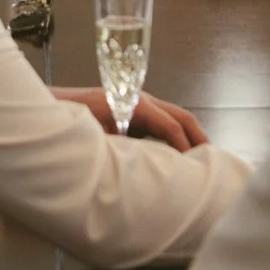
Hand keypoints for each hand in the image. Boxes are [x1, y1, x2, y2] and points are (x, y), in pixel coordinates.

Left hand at [54, 87, 209, 151]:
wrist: (56, 107)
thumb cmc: (75, 121)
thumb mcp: (101, 139)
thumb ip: (126, 148)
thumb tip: (149, 165)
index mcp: (136, 105)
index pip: (172, 126)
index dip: (186, 147)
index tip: (196, 167)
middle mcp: (142, 101)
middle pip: (181, 116)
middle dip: (198, 137)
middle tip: (214, 161)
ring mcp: (139, 106)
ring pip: (174, 117)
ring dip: (189, 136)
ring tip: (201, 160)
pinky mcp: (134, 114)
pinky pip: (162, 124)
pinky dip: (174, 137)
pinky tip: (177, 155)